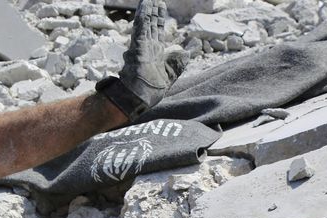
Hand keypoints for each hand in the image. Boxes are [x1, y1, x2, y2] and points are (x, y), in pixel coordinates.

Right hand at [96, 0, 183, 121]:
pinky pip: (141, 28)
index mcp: (153, 53)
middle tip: (156, 0)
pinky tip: (145, 5)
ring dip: (148, 10)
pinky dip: (143, 16)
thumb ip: (178, 61)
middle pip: (151, 25)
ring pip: (145, 23)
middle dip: (154, 12)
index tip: (161, 7)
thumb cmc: (150, 91)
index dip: (159, 19)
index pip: (157, 31)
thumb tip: (188, 49)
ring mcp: (141, 47)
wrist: (139, 99)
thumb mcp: (171, 74)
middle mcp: (146, 48)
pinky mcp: (138, 47)